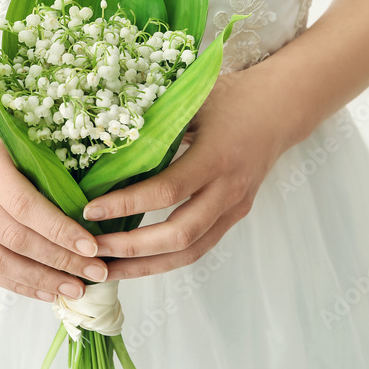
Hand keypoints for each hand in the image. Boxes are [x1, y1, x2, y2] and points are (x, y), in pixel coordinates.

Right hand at [0, 84, 108, 301]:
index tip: (92, 245)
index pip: (24, 205)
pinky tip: (43, 289)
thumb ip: (35, 164)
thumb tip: (84, 204)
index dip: (59, 230)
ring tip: (74, 289)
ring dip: (40, 280)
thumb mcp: (6, 130)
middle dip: (59, 260)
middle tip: (95, 272)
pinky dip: (15, 281)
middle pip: (14, 238)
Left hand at [84, 64, 303, 279]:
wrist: (278, 110)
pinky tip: (134, 262)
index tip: (90, 209)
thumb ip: (156, 126)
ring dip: (145, 266)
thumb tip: (103, 145)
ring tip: (105, 269)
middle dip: (131, 247)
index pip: (167, 191)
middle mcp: (228, 189)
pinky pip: (198, 247)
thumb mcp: (192, 103)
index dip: (127, 204)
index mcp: (217, 157)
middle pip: (179, 235)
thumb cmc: (229, 99)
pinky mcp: (233, 217)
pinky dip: (164, 259)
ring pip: (189, 251)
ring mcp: (234, 208)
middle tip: (90, 248)